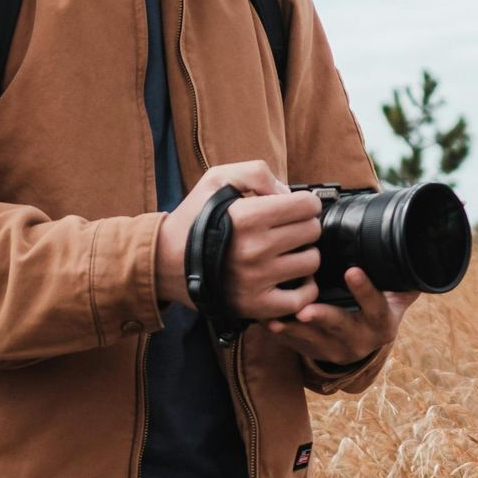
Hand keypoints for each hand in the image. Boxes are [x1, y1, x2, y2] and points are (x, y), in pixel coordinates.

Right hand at [156, 162, 321, 321]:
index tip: (294, 208)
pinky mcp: (255, 305)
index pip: (306, 206)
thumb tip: (288, 192)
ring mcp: (256, 280)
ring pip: (311, 262)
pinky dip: (305, 288)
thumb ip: (256, 173)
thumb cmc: (194, 219)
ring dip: (303, 254)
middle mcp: (254, 249)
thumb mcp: (216, 179)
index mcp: (247, 217)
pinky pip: (301, 299)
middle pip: (312, 231)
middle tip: (287, 229)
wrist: (166, 261)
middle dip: (303, 225)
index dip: (304, 202)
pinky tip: (294, 278)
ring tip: (286, 252)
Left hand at [266, 268, 413, 371]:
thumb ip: (405, 281)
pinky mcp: (313, 354)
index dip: (365, 290)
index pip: (376, 306)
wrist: (363, 347)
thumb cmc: (378, 312)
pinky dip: (280, 332)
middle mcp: (359, 341)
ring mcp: (334, 351)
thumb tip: (422, 251)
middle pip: (340, 328)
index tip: (353, 270)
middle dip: (322, 318)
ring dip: (292, 328)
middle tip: (305, 309)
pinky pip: (294, 344)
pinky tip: (265, 319)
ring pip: (311, 340)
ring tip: (274, 317)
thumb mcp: (396, 301)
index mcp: (381, 325)